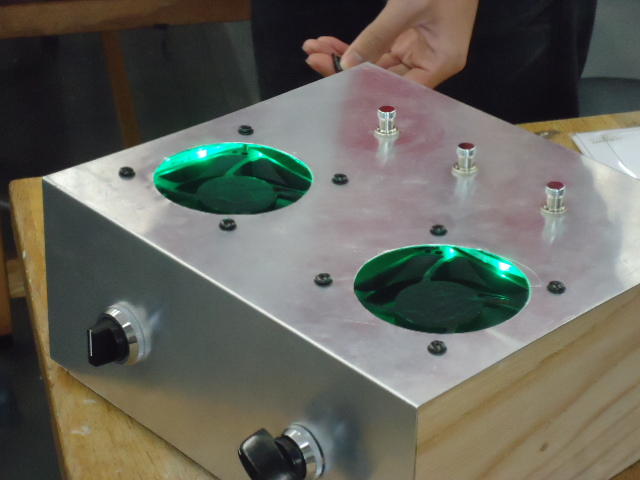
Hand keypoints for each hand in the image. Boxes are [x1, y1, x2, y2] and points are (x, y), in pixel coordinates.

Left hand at [302, 0, 478, 87]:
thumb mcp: (408, 7)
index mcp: (442, 61)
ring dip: (345, 58)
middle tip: (317, 61)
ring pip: (375, 66)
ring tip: (315, 50)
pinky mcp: (405, 41)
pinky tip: (329, 44)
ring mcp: (417, 52)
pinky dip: (354, 47)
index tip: (339, 80)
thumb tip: (348, 64)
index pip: (401, 89)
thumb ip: (377, 36)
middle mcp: (430, 62)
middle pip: (384, 79)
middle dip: (348, 70)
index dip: (368, 89)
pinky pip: (375, 51)